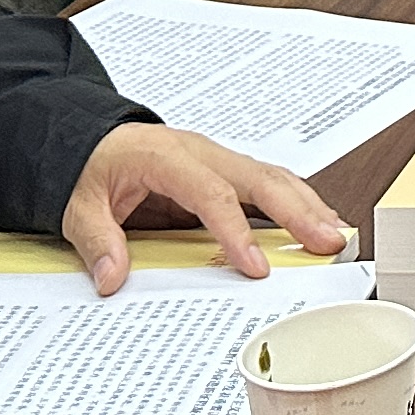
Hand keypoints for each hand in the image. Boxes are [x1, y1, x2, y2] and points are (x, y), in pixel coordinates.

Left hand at [60, 122, 352, 290]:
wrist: (90, 137)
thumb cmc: (91, 164)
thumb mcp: (79, 204)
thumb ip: (98, 241)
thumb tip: (112, 278)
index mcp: (168, 157)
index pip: (212, 195)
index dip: (236, 232)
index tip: (255, 267)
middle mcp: (203, 154)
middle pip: (261, 179)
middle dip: (299, 212)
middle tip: (327, 243)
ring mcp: (220, 161)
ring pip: (274, 179)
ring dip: (308, 206)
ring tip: (334, 236)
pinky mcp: (226, 173)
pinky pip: (268, 185)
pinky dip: (298, 202)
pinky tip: (316, 222)